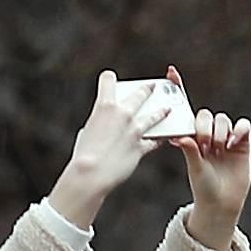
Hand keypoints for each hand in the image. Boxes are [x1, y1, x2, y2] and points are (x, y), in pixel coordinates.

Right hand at [54, 70, 163, 220]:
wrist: (91, 172)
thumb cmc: (83, 153)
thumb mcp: (87, 130)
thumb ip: (99, 124)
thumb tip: (106, 128)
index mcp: (105, 106)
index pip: (108, 80)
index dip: (108, 79)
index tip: (110, 79)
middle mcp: (123, 113)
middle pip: (140, 94)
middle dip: (146, 89)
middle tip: (151, 86)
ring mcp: (135, 129)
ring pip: (154, 115)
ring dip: (161, 112)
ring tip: (166, 109)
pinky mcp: (142, 145)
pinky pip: (155, 140)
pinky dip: (158, 139)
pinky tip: (161, 139)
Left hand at [182, 109, 250, 241]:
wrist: (222, 201)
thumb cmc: (204, 186)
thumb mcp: (196, 168)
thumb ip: (190, 151)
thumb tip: (180, 137)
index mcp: (194, 140)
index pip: (194, 120)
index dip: (194, 126)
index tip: (194, 141)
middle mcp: (210, 137)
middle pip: (209, 116)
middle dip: (207, 128)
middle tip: (206, 147)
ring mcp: (226, 140)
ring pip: (224, 119)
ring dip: (220, 131)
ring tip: (219, 149)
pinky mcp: (243, 145)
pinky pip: (244, 126)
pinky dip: (239, 129)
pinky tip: (233, 143)